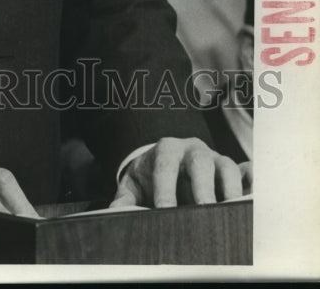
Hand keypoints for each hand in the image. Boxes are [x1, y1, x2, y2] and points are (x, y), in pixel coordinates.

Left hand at [110, 137, 252, 208]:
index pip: (165, 166)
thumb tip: (112, 216)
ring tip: (231, 214)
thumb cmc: (150, 178)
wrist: (166, 164)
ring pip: (227, 167)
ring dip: (230, 190)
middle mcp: (193, 151)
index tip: (164, 211)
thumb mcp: (133, 185)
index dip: (165, 188)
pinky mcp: (234, 171)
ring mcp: (216, 159)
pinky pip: (247, 173)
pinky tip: (254, 202)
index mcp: (166, 150)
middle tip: (204, 211)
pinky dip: (252, 185)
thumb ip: (124, 199)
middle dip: (202, 187)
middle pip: (200, 161)